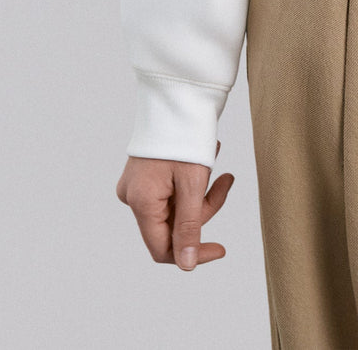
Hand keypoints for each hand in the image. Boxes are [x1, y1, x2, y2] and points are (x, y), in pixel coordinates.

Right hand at [116, 141, 234, 269]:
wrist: (177, 92)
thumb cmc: (184, 135)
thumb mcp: (192, 183)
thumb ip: (189, 227)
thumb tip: (185, 265)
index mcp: (140, 202)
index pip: (162, 249)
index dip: (192, 253)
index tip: (220, 248)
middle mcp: (132, 197)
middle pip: (172, 226)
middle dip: (203, 209)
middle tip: (225, 181)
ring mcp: (137, 185)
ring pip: (175, 207)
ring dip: (200, 191)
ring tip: (214, 159)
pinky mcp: (144, 175)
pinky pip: (171, 191)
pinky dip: (191, 181)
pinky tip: (205, 156)